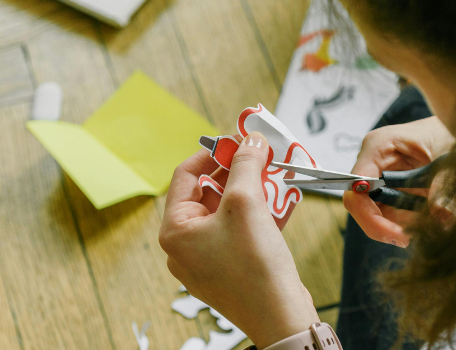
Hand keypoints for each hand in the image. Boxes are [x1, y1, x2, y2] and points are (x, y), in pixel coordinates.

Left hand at [160, 132, 319, 348]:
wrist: (280, 316)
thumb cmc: (255, 267)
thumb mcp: (246, 202)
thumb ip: (246, 164)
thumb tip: (250, 140)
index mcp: (175, 231)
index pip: (186, 175)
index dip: (214, 152)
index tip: (239, 139)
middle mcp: (185, 247)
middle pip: (208, 193)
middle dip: (237, 172)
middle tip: (260, 155)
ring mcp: (207, 260)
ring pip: (227, 213)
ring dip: (251, 192)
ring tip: (274, 177)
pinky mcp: (230, 270)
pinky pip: (239, 232)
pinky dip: (257, 215)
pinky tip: (279, 203)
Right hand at [343, 117, 455, 246]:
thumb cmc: (448, 130)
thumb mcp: (448, 157)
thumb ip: (442, 188)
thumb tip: (442, 219)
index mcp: (377, 147)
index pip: (357, 189)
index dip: (370, 217)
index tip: (399, 235)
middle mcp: (373, 163)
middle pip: (363, 207)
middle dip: (387, 228)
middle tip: (413, 240)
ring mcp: (380, 178)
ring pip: (377, 215)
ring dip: (401, 228)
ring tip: (430, 228)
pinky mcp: (392, 189)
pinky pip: (392, 214)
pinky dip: (409, 224)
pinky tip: (429, 222)